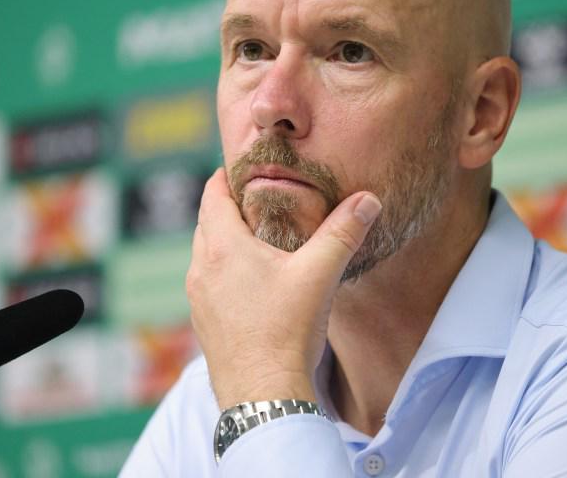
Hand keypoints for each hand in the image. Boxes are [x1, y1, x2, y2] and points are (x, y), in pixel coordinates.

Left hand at [186, 168, 381, 408]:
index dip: (225, 178)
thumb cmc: (286, 332)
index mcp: (222, 247)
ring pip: (205, 256)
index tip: (241, 169)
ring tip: (255, 240)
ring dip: (223, 242)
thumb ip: (343, 232)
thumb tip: (368, 199)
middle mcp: (201, 269)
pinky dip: (224, 273)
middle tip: (254, 200)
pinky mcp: (204, 325)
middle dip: (227, 208)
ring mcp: (198, 300)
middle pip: (206, 223)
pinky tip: (251, 285)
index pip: (212, 195)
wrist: (263, 396)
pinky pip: (208, 285)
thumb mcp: (319, 275)